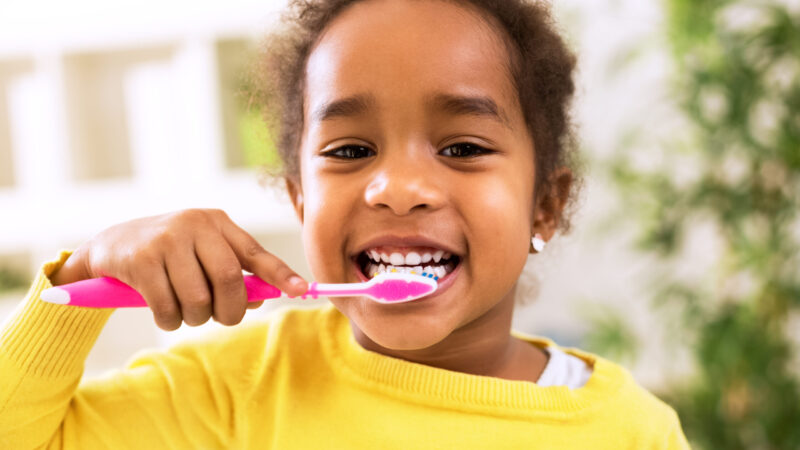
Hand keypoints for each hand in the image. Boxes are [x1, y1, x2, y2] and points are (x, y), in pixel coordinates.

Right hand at [49, 209, 307, 329]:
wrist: (110, 246)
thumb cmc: (168, 256)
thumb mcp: (202, 255)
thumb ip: (234, 274)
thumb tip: (264, 298)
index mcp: (217, 223)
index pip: (256, 252)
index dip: (280, 275)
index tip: (302, 291)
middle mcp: (195, 225)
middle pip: (229, 280)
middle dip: (229, 310)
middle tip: (220, 318)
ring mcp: (167, 240)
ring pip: (198, 299)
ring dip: (194, 318)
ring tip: (184, 311)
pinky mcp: (141, 260)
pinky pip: (168, 307)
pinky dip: (169, 320)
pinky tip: (162, 310)